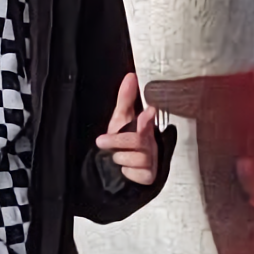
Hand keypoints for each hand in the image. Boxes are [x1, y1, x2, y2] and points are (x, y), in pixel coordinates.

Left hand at [95, 71, 158, 187]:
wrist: (118, 168)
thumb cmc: (122, 141)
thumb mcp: (120, 119)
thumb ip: (125, 99)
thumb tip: (131, 76)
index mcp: (146, 128)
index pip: (149, 121)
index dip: (148, 118)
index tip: (149, 111)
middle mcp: (152, 144)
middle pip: (138, 141)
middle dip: (117, 140)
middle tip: (101, 141)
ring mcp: (152, 161)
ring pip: (137, 158)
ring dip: (120, 157)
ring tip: (117, 157)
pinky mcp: (149, 177)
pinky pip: (137, 174)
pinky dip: (127, 172)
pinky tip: (125, 170)